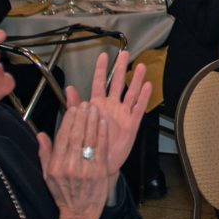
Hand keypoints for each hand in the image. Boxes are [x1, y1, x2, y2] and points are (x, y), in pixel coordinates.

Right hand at [37, 103, 109, 218]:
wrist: (79, 214)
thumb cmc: (64, 195)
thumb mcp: (48, 176)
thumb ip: (45, 154)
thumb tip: (41, 135)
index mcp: (56, 166)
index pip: (62, 137)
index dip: (68, 121)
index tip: (72, 109)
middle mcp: (70, 166)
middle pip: (76, 135)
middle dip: (81, 117)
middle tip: (85, 104)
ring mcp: (85, 169)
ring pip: (89, 139)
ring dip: (92, 121)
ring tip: (95, 108)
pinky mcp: (99, 171)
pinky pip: (101, 148)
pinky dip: (102, 134)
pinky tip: (103, 123)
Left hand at [66, 51, 152, 181]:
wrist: (97, 165)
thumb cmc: (87, 145)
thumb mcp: (77, 125)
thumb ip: (74, 107)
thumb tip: (69, 88)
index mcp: (97, 105)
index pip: (98, 83)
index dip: (101, 69)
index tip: (103, 55)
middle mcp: (111, 107)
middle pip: (117, 83)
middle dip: (121, 68)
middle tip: (125, 54)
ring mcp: (123, 114)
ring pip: (131, 93)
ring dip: (136, 80)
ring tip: (141, 66)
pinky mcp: (132, 124)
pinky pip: (139, 109)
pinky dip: (144, 98)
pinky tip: (148, 86)